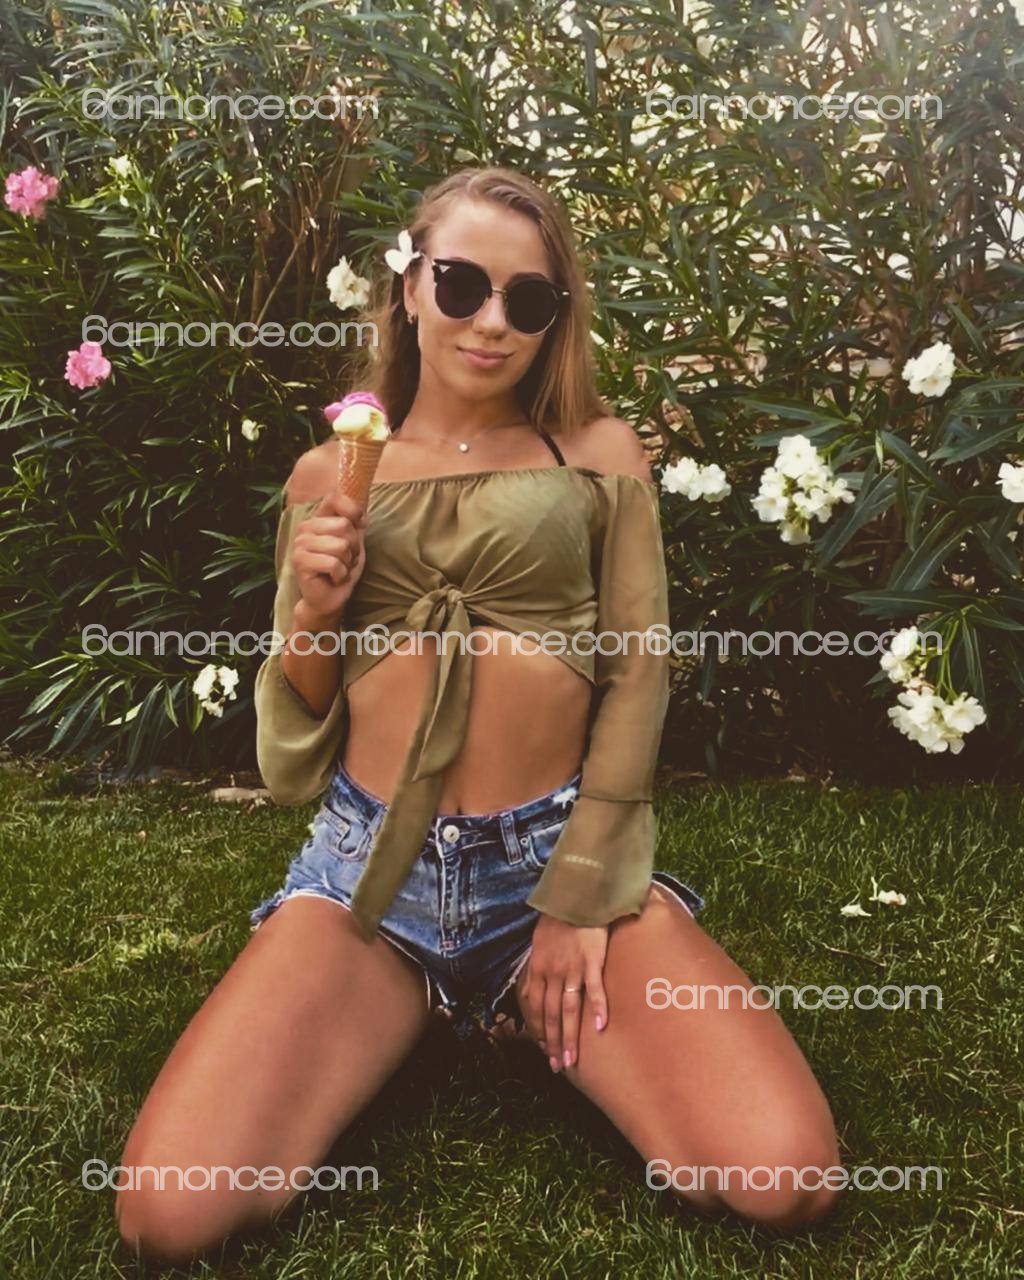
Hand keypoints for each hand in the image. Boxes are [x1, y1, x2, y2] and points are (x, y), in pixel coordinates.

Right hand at [291, 489, 367, 620]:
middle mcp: (306, 528)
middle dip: (353, 547)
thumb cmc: (341, 570)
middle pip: (344, 525)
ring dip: (347, 563)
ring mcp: (300, 544)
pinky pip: (334, 563)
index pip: (334, 498)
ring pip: (341, 545)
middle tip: (345, 560)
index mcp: (318, 520)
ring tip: (338, 569)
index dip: (353, 511)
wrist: (329, 599)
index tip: (359, 526)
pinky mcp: (300, 562)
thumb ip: (355, 524)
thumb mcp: (354, 543)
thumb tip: (362, 508)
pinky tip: (332, 578)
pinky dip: (340, 575)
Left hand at [520, 915, 608, 1072]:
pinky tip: (601, 1028)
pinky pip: (595, 989)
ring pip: (569, 1009)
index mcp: (539, 968)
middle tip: (558, 1066)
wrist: (575, 895)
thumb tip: (533, 989)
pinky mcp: (592, 961)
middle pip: (552, 1014)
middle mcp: (552, 972)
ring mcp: (572, 968)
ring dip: (570, 1036)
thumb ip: (538, 967)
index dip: (540, 1031)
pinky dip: (598, 1009)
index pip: (537, 1008)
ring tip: (572, 1059)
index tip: (543, 1049)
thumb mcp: (539, 943)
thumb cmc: (558, 918)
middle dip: (553, 1042)